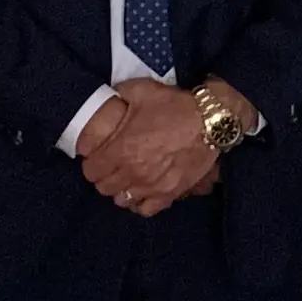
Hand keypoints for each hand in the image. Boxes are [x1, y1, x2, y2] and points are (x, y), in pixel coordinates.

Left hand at [83, 78, 218, 217]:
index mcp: (120, 149)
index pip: (91, 170)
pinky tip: (142, 192)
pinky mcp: (170, 193)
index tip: (98, 157)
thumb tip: (109, 96)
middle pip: (104, 187)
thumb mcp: (141, 91)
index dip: (92, 163)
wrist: (210, 121)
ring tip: (127, 179)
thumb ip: (119, 95)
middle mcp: (132, 172)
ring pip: (123, 200)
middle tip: (112, 167)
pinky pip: (146, 210)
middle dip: (105, 177)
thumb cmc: (175, 107)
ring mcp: (151, 186)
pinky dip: (141, 203)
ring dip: (121, 190)